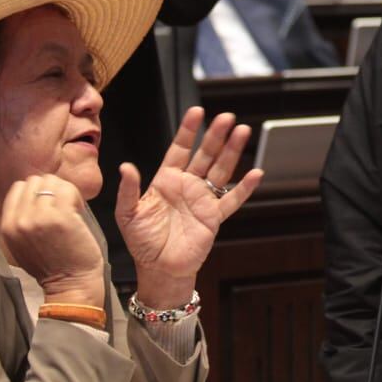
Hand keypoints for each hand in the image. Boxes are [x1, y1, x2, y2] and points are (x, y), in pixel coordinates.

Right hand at [0, 174, 105, 306]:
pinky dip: (76, 196)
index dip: (37, 192)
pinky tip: (78, 212)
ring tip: (70, 209)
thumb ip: (22, 219)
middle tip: (62, 207)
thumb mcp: (22, 243)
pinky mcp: (60, 216)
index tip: (48, 204)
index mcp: (7, 226)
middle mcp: (19, 220)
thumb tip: (34, 192)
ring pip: (52, 181)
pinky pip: (68, 189)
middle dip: (51, 189)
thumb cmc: (51, 265)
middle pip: (35, 181)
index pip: (18, 187)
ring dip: (64, 191)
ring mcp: (39, 217)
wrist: (70, 284)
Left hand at [115, 107, 261, 308]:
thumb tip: (125, 166)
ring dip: (232, 151)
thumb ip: (129, 190)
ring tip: (242, 131)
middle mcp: (188, 185)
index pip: (180, 149)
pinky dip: (245, 188)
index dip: (188, 131)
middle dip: (216, 135)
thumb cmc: (142, 242)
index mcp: (167, 180)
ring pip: (221, 169)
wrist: (159, 269)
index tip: (197, 112)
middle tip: (226, 117)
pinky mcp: (214, 217)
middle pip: (205, 154)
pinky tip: (256, 173)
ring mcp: (203, 200)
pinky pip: (232, 200)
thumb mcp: (128, 214)